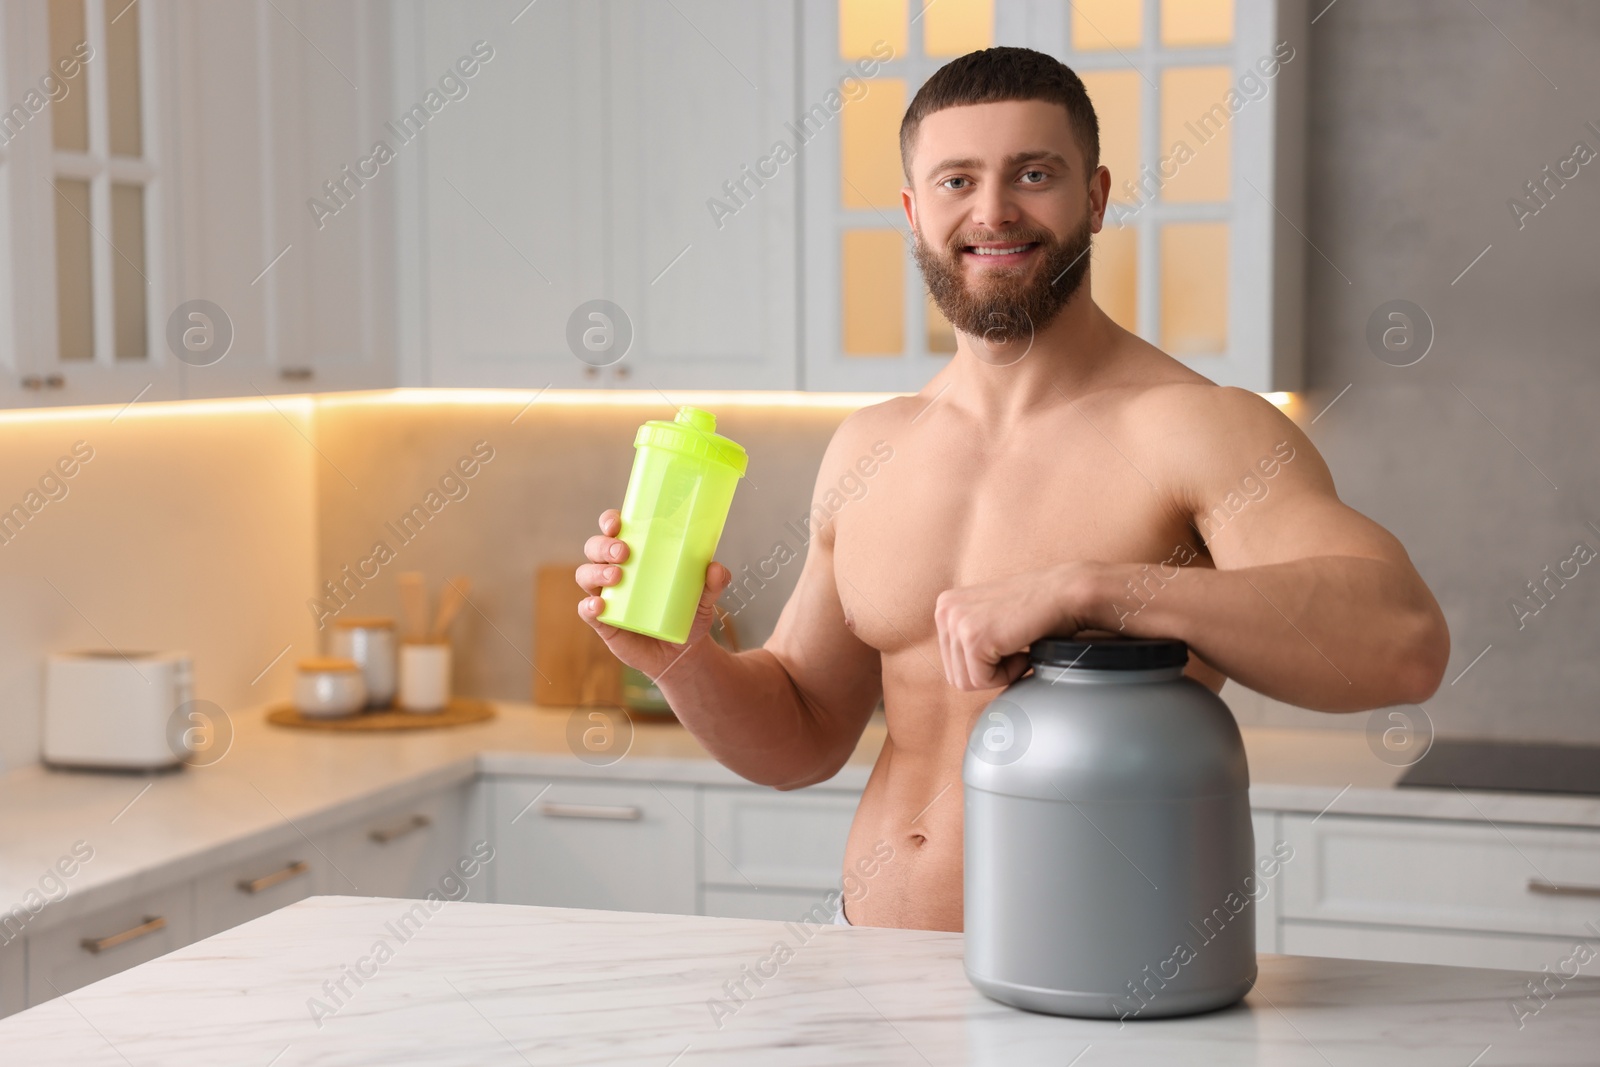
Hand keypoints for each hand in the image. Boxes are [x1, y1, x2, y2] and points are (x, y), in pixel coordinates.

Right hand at [577, 508, 732, 677]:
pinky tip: (600, 604)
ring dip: (597, 572)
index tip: (617, 523)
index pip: (614, 529)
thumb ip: (713, 583)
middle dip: (604, 546)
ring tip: (617, 576)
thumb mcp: (704, 597)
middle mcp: (615, 569)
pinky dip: (589, 606)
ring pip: (586, 574)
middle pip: (595, 548)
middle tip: (624, 552)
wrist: (681, 652)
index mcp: (636, 554)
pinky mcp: (603, 621)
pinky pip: (587, 610)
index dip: (610, 521)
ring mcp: (606, 594)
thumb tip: (716, 569)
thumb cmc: (687, 613)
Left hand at [934, 561, 1101, 690]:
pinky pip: (982, 681)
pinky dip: (1008, 674)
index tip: (1006, 644)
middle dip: (988, 672)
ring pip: (966, 681)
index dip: (984, 664)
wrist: (1065, 593)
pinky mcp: (973, 637)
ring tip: (1018, 646)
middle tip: (1014, 648)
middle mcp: (944, 610)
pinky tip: (1022, 648)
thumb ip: (967, 635)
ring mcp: (956, 622)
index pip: (951, 662)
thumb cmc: (1035, 609)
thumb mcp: (988, 617)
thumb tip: (958, 671)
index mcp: (945, 605)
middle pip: (955, 674)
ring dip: (999, 673)